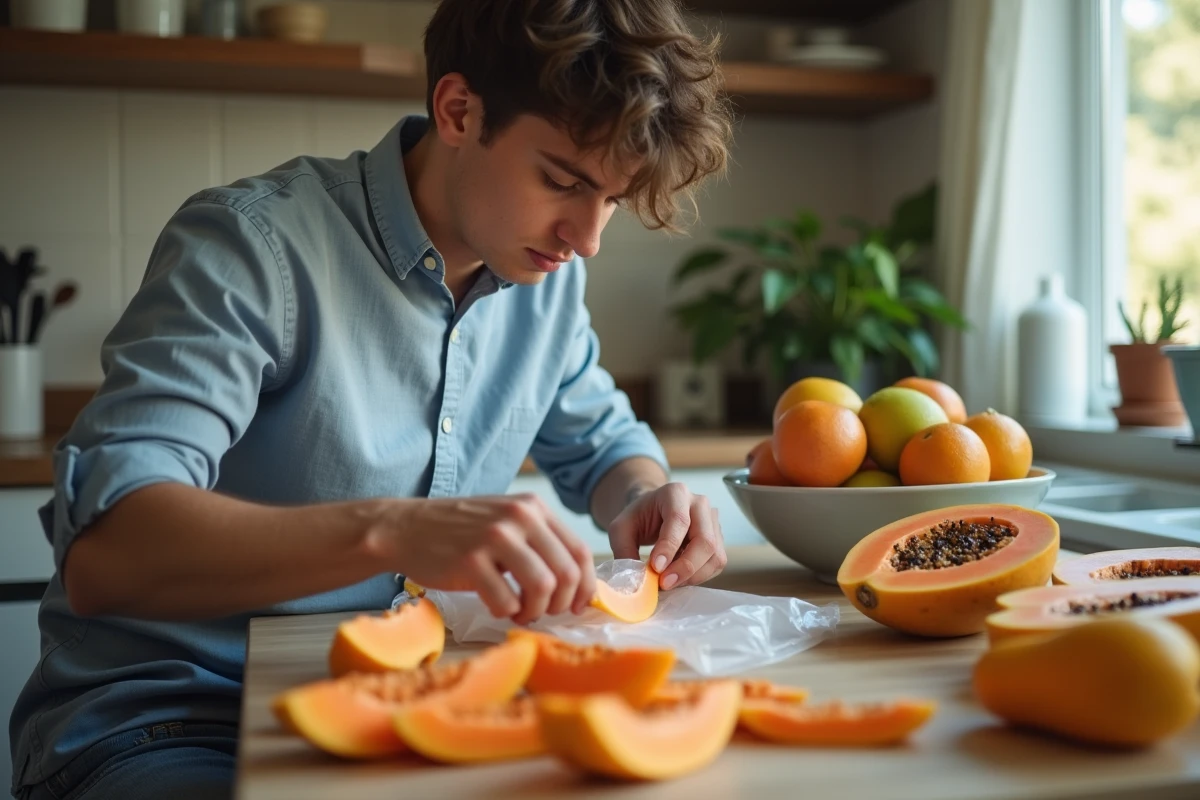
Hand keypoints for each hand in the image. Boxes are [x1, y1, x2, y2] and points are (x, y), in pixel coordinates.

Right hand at [389, 494, 595, 624]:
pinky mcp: (469, 561)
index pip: (580, 552)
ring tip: (520, 613)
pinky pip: (506, 601)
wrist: (405, 528)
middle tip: (542, 613)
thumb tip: (578, 585)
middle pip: (566, 574)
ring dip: (535, 612)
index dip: (586, 587)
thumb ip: (540, 543)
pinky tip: (497, 607)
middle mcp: (519, 517)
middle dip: (560, 605)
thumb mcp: (507, 522)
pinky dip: (507, 613)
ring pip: (542, 588)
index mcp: (533, 508)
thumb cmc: (461, 532)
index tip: (576, 606)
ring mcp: (494, 537)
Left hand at [606, 483, 726, 589]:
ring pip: (714, 555)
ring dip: (693, 575)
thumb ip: (624, 551)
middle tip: (664, 583)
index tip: (656, 567)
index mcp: (675, 493)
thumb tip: (637, 579)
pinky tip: (680, 576)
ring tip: (669, 581)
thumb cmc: (638, 518)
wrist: (653, 512)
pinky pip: (716, 563)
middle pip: (704, 540)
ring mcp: (713, 521)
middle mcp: (700, 504)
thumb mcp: (620, 529)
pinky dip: (699, 576)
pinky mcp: (718, 538)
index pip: (679, 520)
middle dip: (685, 567)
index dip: (669, 546)